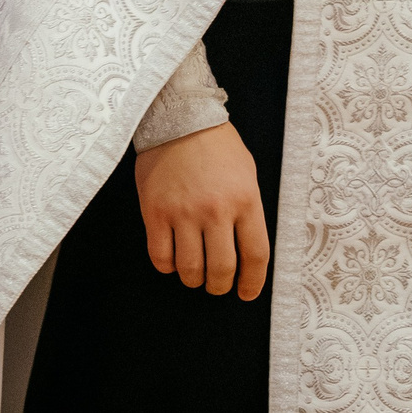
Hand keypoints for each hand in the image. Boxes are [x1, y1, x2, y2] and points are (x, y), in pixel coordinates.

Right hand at [134, 122, 267, 299]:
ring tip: (195, 275)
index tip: (247, 293)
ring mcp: (183, 213)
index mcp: (245, 200)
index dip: (253, 282)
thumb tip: (248, 248)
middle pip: (221, 269)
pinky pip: (160, 257)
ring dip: (194, 280)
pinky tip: (173, 260)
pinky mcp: (156, 212)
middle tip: (218, 285)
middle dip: (220, 286)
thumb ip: (248, 209)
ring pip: (189, 269)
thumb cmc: (218, 146)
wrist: (180, 119)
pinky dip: (167, 267)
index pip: (255, 255)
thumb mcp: (247, 173)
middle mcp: (216, 210)